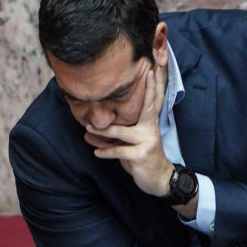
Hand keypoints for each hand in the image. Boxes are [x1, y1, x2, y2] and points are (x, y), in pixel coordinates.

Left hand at [87, 66, 171, 196]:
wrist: (158, 179)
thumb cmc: (142, 155)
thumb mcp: (134, 141)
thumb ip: (118, 132)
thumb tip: (91, 128)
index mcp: (150, 122)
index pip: (153, 100)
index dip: (154, 84)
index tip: (155, 67)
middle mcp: (151, 128)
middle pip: (149, 104)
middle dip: (148, 88)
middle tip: (148, 70)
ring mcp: (147, 141)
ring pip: (121, 132)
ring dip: (103, 131)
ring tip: (88, 129)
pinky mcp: (141, 154)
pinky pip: (118, 151)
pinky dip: (105, 152)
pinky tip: (97, 153)